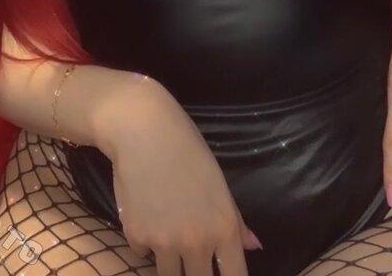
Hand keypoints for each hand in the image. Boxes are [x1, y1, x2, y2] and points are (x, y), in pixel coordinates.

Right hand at [96, 78, 260, 275]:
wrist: (144, 131)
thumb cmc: (187, 150)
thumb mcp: (218, 183)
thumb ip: (236, 221)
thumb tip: (255, 247)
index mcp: (224, 229)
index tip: (221, 275)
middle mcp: (197, 243)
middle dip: (197, 275)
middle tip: (193, 259)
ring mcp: (165, 243)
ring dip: (170, 264)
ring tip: (168, 235)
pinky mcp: (136, 237)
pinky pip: (143, 253)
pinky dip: (145, 243)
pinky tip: (146, 215)